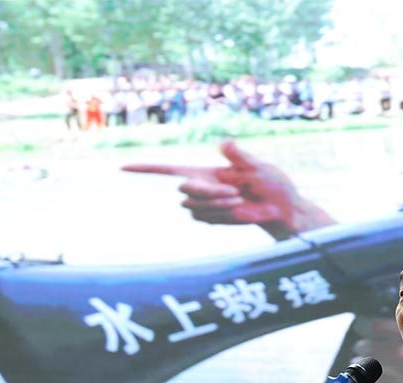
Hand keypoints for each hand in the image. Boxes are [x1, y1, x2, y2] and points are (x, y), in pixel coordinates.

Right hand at [121, 140, 336, 238]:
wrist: (279, 208)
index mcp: (207, 171)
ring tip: (240, 201)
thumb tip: (223, 143)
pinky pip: (204, 218)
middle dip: (209, 192)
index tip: (122, 168)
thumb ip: (240, 157)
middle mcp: (201, 187)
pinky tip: (238, 212)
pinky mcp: (211, 220)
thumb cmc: (273, 183)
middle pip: (185, 189)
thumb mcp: (259, 166)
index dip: (146, 169)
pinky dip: (221, 215)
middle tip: (237, 192)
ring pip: (194, 206)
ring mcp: (205, 205)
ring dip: (217, 204)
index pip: (169, 169)